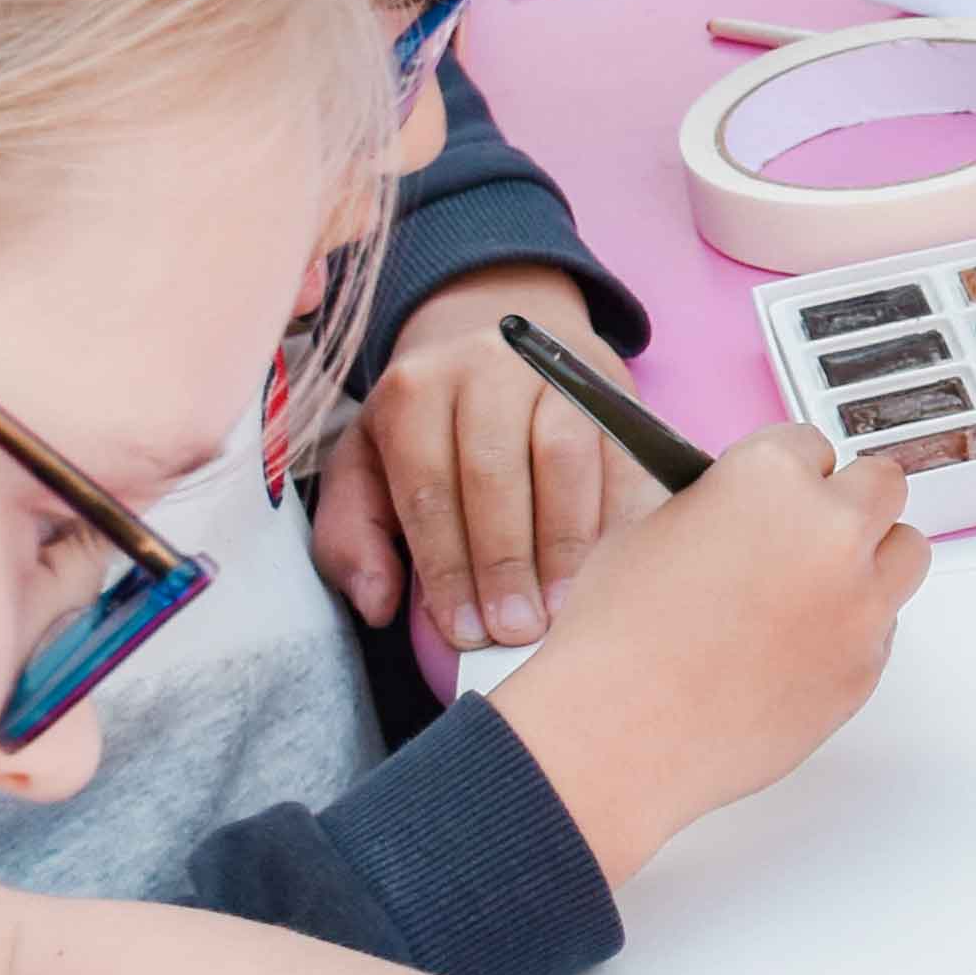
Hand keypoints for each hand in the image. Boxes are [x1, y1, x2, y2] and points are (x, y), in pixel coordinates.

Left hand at [316, 264, 627, 644]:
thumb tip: (378, 604)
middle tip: (515, 630)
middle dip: (504, 560)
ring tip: (561, 608)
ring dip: (565, 541)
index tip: (465, 631)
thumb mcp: (365, 468)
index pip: (428, 485)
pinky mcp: (612, 387)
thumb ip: (353, 537)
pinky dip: (619, 514)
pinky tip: (611, 568)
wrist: (495, 343)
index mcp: (413, 389)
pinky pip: (622, 453)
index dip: (446, 565)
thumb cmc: (427, 429)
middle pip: (496, 469)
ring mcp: (556, 370)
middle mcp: (485, 366)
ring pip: (565, 455)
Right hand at [482, 423, 926, 884]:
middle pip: (881, 485)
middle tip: (809, 532)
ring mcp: (860, 600)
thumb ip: (714, 502)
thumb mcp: (644, 529)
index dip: (786, 472)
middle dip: (847, 502)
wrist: (621, 734)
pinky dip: (854, 630)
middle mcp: (831, 530)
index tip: (775, 494)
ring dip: (872, 560)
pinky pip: (884, 629)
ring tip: (818, 587)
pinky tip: (799, 649)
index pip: (810, 444)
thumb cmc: (618, 642)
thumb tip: (737, 507)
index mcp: (771, 477)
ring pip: (905, 553)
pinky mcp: (867, 666)